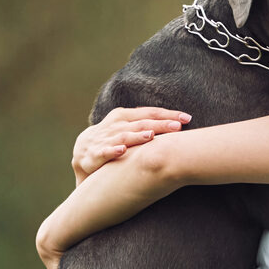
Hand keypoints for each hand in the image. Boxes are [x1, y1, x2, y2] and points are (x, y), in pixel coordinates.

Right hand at [72, 106, 190, 182]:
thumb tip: (179, 124)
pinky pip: (103, 152)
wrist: (81, 154)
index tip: (187, 118)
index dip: (167, 114)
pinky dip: (113, 151)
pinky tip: (122, 150)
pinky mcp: (92, 155)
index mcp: (123, 116)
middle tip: (177, 126)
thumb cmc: (113, 141)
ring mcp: (103, 139)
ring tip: (151, 135)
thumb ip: (148, 126)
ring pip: (123, 136)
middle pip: (140, 123)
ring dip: (137, 136)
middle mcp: (114, 125)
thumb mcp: (129, 129)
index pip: (149, 113)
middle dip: (159, 125)